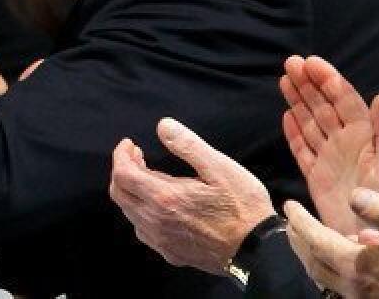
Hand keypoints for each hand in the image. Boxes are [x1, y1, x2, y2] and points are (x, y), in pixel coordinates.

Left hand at [109, 117, 275, 273]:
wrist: (259, 251)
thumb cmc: (242, 207)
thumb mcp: (219, 168)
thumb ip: (188, 145)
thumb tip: (163, 125)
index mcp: (165, 197)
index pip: (122, 174)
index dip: (120, 155)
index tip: (130, 144)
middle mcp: (156, 221)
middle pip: (119, 194)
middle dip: (123, 170)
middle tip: (137, 156)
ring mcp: (162, 241)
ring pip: (130, 213)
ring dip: (131, 191)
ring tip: (148, 176)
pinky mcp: (172, 254)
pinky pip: (144, 231)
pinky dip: (141, 212)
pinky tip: (158, 205)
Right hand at [280, 55, 378, 236]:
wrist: (371, 240)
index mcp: (366, 137)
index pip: (345, 101)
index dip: (329, 81)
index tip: (312, 62)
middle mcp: (346, 143)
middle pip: (324, 107)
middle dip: (308, 84)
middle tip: (291, 62)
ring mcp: (329, 158)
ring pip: (310, 123)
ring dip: (297, 101)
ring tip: (284, 79)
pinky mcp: (316, 175)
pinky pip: (302, 148)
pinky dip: (293, 132)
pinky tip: (286, 115)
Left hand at [284, 188, 378, 298]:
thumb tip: (353, 196)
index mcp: (356, 265)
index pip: (314, 239)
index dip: (299, 220)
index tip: (288, 204)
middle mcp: (352, 285)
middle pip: (311, 260)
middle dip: (296, 238)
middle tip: (290, 220)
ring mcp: (360, 297)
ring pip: (321, 275)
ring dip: (308, 254)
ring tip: (305, 236)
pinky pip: (336, 284)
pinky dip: (326, 267)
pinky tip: (336, 257)